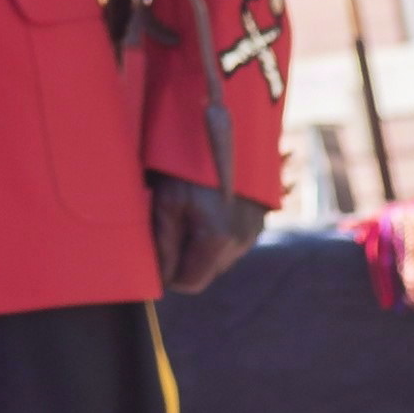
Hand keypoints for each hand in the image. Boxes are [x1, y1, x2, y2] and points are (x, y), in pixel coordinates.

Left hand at [147, 175, 257, 295]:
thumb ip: (163, 244)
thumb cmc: (190, 165)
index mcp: (217, 242)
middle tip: (169, 223)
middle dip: (184, 257)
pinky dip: (215, 232)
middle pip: (205, 272)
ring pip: (219, 256)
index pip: (190, 283)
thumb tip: (160, 279)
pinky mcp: (258, 220)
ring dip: (200, 245)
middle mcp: (241, 243)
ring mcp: (253, 232)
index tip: (155, 253)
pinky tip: (205, 205)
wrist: (228, 129)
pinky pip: (232, 240)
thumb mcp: (167, 201)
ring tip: (188, 209)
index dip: (168, 275)